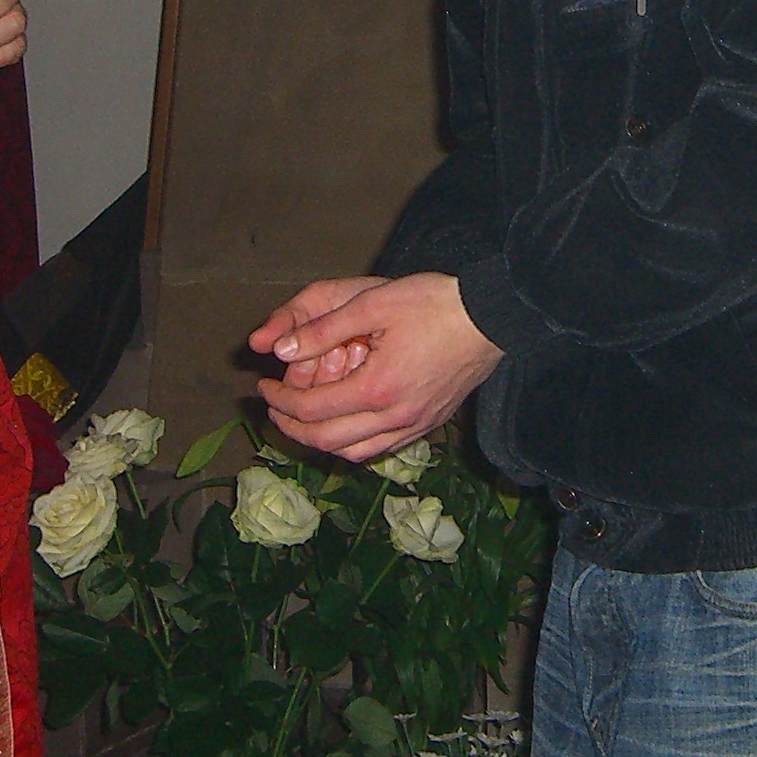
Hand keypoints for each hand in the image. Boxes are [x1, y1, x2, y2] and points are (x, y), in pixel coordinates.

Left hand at [252, 272, 501, 460]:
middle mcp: (395, 417)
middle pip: (327, 441)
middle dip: (291, 428)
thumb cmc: (435, 303)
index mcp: (377, 389)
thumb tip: (280, 349)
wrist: (492, 316)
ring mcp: (416, 425)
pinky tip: (345, 424)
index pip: (312, 411)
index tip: (263, 386)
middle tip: (273, 408)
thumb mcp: (373, 303)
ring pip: (355, 453)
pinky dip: (353, 443)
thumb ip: (323, 330)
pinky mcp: (430, 423)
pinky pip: (382, 448)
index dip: (279, 401)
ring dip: (320, 442)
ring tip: (302, 420)